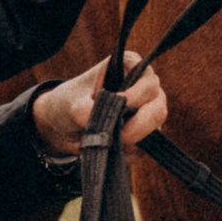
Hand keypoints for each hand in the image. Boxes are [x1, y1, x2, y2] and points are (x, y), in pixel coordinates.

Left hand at [33, 53, 167, 162]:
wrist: (64, 125)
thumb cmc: (70, 102)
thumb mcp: (72, 103)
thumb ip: (87, 112)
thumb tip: (106, 131)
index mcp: (130, 67)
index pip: (147, 81)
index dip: (136, 95)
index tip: (119, 103)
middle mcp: (144, 89)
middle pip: (157, 108)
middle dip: (139, 126)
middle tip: (119, 136)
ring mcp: (146, 113)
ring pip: (154, 130)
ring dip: (130, 141)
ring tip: (105, 141)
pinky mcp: (142, 136)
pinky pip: (142, 149)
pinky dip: (125, 153)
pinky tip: (107, 149)